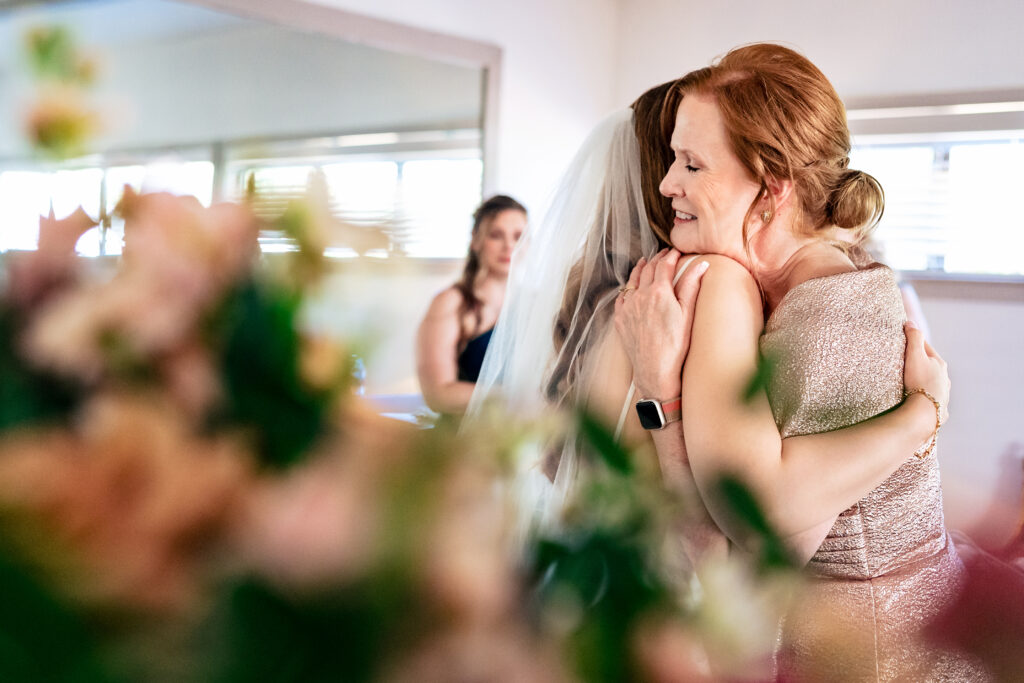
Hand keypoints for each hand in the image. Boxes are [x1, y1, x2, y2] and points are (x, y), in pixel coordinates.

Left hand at [613, 249, 708, 399]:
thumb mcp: (688, 314)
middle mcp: (640, 296)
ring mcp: (628, 307)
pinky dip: (628, 288)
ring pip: (632, 281)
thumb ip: (692, 286)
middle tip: (663, 254)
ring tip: (645, 262)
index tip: (677, 251)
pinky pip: (622, 298)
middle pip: (647, 270)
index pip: (664, 265)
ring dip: (639, 269)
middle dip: (656, 259)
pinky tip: (631, 288)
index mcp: (659, 292)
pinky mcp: (621, 319)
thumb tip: (701, 264)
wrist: (655, 370)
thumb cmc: (676, 345)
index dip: (671, 255)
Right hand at [903, 321, 949, 422]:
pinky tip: (921, 401)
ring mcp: (944, 393)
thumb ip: (914, 338)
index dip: (914, 342)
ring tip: (913, 382)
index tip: (904, 340)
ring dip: (926, 380)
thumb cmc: (919, 382)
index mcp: (939, 363)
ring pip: (934, 383)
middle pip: (931, 366)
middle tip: (905, 362)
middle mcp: (945, 378)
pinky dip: (927, 397)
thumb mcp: (914, 356)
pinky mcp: (940, 408)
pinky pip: (932, 400)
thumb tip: (911, 322)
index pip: (926, 347)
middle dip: (921, 362)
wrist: (924, 412)